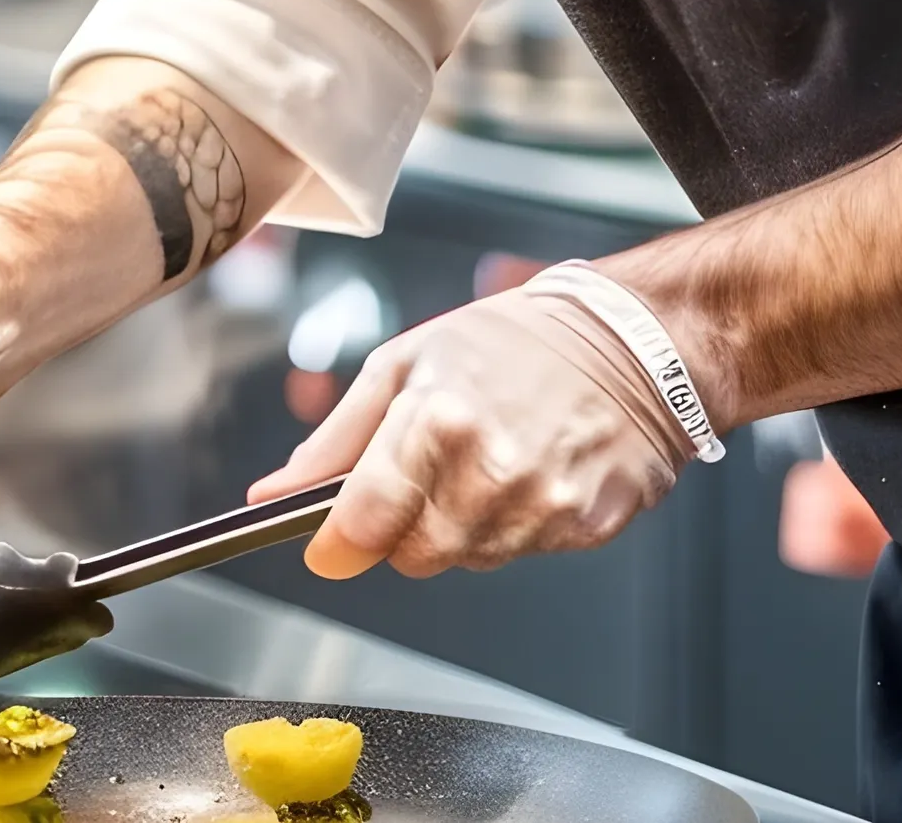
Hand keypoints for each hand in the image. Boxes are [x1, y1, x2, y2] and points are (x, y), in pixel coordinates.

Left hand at [251, 280, 689, 577]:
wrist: (633, 341)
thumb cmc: (511, 342)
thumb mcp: (404, 364)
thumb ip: (334, 440)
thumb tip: (269, 494)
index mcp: (435, 421)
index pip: (363, 522)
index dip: (337, 542)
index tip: (327, 546)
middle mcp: (489, 469)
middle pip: (412, 555)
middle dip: (405, 527)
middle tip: (430, 471)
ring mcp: (544, 504)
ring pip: (467, 559)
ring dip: (462, 527)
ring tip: (489, 460)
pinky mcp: (588, 526)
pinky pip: (522, 553)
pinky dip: (515, 526)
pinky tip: (531, 473)